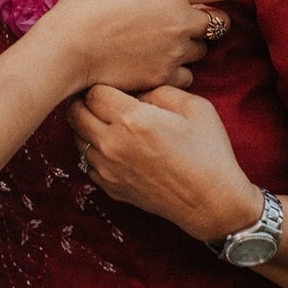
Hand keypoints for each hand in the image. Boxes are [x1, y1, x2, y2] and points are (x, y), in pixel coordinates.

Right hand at [34, 0, 234, 97]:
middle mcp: (181, 22)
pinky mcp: (164, 76)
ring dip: (190, 45)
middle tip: (185, 19)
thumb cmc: (84, 8)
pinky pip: (187, 76)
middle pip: (221, 23)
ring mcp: (175, 52)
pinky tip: (156, 64)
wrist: (67, 50)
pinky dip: (177, 71)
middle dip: (208, 20)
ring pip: (202, 50)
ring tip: (164, 43)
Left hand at [67, 85, 260, 239]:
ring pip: (77, 139)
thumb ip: (160, 91)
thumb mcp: (194, 107)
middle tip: (99, 98)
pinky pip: (87, 163)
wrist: (212, 202)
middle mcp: (113, 144)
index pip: (93, 92)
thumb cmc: (209, 152)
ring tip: (106, 121)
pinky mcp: (111, 188)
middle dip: (84, 102)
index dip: (102, 84)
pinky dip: (94, 152)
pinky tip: (114, 147)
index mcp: (133, 120)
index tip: (113, 86)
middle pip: (75, 114)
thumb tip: (137, 94)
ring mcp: (109, 169)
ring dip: (86, 127)